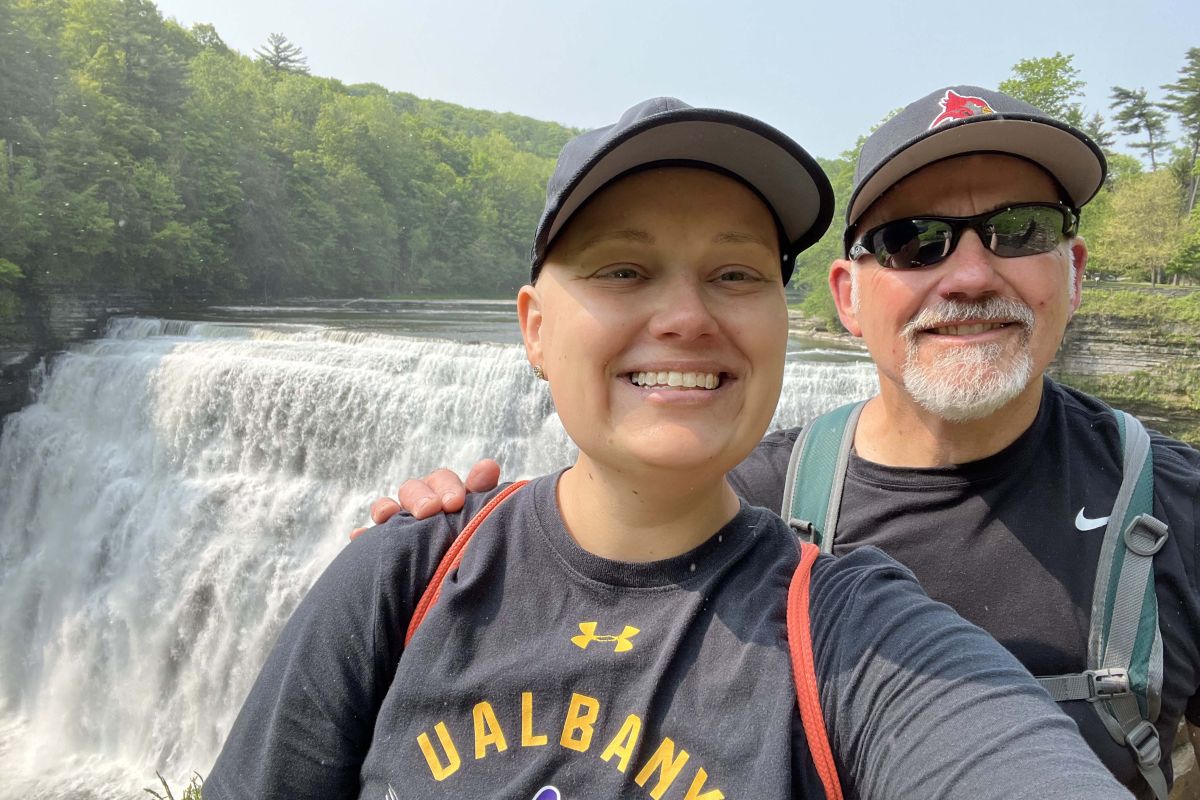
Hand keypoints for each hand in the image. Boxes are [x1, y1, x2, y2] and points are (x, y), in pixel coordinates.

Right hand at [349, 459, 501, 539]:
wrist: (459, 583)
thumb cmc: (476, 545)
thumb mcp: (482, 520)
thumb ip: (485, 497)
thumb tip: (488, 466)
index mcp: (449, 497)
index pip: (443, 481)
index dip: (447, 487)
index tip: (454, 502)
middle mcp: (423, 505)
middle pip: (414, 489)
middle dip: (420, 497)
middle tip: (429, 511)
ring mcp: (401, 524)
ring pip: (388, 507)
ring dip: (385, 507)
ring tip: (385, 515)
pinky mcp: (384, 545)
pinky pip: (367, 538)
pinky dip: (363, 536)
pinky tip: (358, 537)